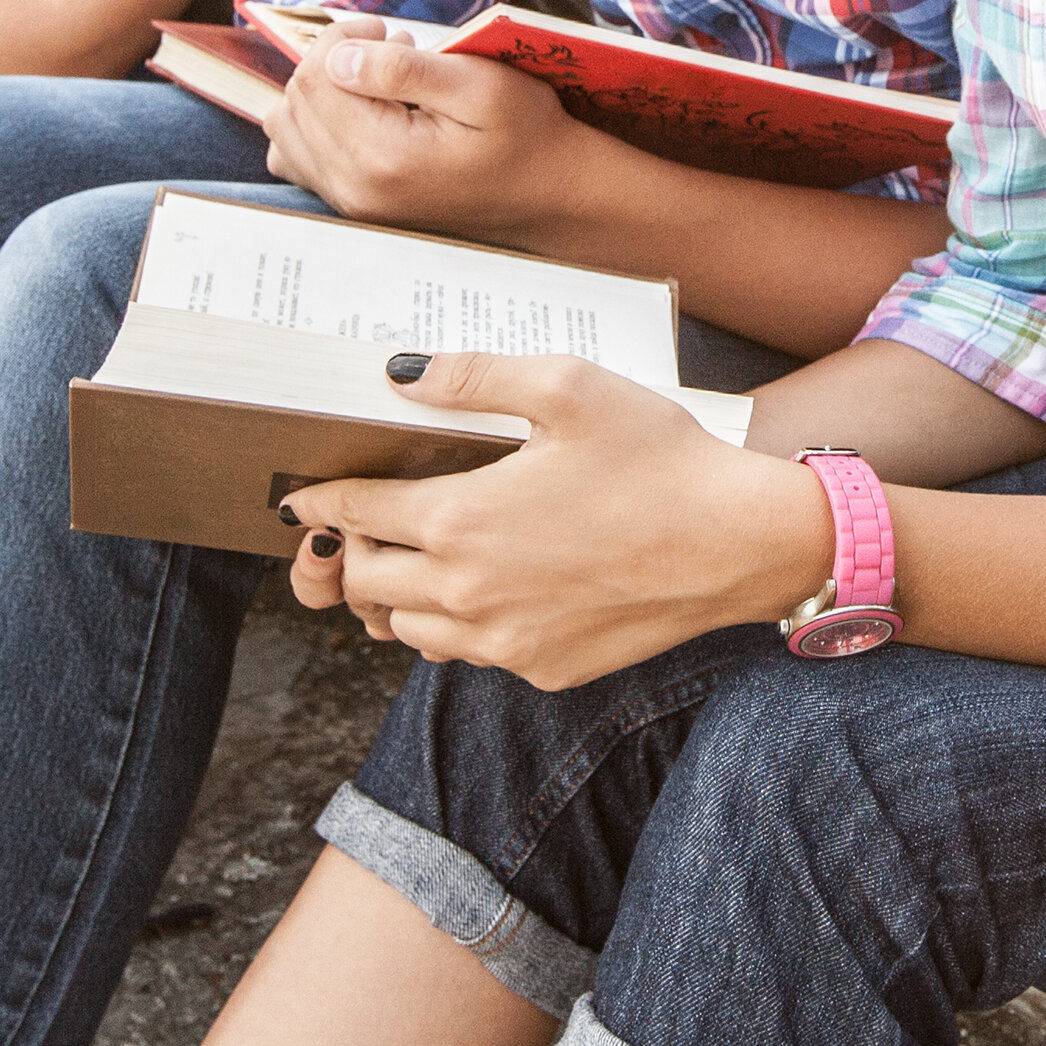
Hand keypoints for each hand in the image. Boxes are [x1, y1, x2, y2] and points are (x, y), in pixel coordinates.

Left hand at [262, 24, 594, 239]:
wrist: (550, 196)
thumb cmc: (526, 134)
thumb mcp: (481, 86)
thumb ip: (404, 70)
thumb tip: (338, 58)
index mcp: (383, 157)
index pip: (315, 78)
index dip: (341, 37)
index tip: (389, 30)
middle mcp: (355, 188)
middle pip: (295, 101)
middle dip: (331, 61)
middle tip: (389, 49)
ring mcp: (351, 204)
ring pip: (285, 129)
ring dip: (319, 92)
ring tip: (373, 82)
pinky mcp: (354, 206)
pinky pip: (296, 159)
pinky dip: (313, 125)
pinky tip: (358, 113)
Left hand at [279, 352, 829, 690]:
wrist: (739, 543)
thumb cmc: (660, 457)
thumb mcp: (569, 387)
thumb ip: (474, 378)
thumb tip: (399, 376)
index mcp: (462, 520)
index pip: (356, 513)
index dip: (324, 498)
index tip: (306, 492)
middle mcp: (469, 593)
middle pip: (364, 583)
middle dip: (356, 548)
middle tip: (370, 521)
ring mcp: (504, 641)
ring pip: (405, 631)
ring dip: (399, 595)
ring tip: (425, 556)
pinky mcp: (542, 669)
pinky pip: (468, 656)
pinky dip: (457, 627)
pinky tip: (491, 589)